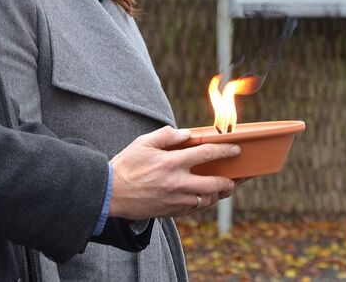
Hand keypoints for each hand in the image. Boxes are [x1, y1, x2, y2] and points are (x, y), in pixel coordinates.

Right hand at [109, 126, 239, 218]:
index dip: (225, 151)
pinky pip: (195, 210)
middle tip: (235, 178)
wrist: (110, 193)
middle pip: (214, 184)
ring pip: (207, 200)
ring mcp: (175, 200)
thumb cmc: (126, 165)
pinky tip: (205, 197)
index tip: (235, 150)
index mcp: (171, 162)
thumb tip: (187, 133)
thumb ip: (167, 135)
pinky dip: (204, 203)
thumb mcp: (143, 143)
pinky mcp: (170, 212)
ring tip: (223, 188)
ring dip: (218, 194)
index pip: (206, 154)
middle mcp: (177, 183)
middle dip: (229, 181)